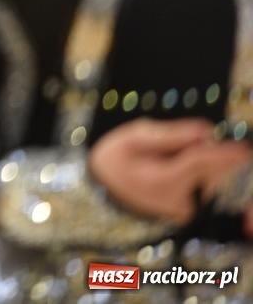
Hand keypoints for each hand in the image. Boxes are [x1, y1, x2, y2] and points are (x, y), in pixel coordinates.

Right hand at [88, 118, 248, 223]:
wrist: (102, 189)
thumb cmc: (116, 159)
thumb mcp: (134, 137)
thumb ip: (172, 134)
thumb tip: (206, 131)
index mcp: (163, 181)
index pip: (200, 163)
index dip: (223, 153)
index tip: (244, 148)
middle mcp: (178, 199)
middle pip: (211, 171)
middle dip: (215, 153)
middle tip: (199, 137)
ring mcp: (185, 208)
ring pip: (210, 177)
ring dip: (207, 161)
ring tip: (174, 153)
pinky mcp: (189, 209)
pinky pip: (204, 184)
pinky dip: (202, 170)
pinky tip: (180, 162)